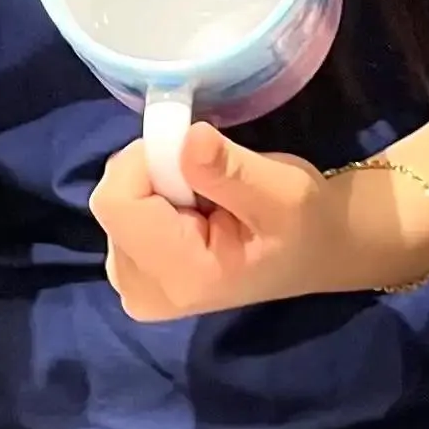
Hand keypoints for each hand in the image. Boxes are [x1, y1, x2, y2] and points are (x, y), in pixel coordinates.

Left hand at [93, 123, 402, 320]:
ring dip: (155, 186)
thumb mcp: (283, 190)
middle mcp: (142, 292)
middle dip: (156, 174)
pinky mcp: (131, 275)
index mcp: (181, 277)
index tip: (195, 152)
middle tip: (210, 182)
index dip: (147, 160)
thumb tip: (186, 137)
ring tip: (205, 201)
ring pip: (114, 204)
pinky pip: (120, 215)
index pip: (117, 203)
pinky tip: (190, 214)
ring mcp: (132, 286)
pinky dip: (152, 200)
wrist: (315, 253)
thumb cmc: (305, 223)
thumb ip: (230, 169)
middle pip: (113, 202)